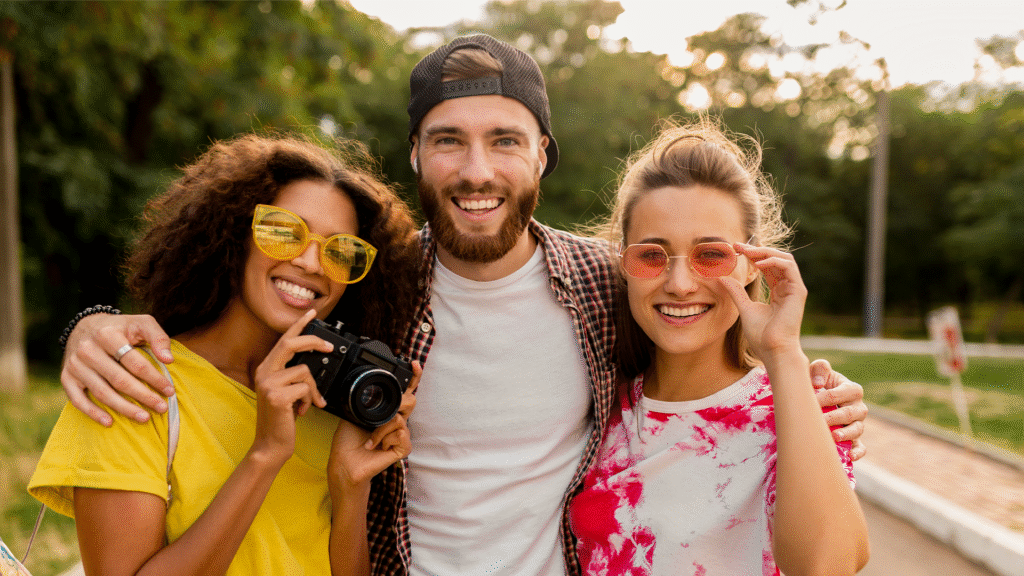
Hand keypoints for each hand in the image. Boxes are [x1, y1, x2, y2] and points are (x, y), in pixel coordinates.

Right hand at [61, 312, 174, 425]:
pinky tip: (110, 422)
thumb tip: (168, 360)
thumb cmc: (120, 328)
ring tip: (145, 418)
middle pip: (119, 380)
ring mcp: (75, 365)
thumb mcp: (141, 323)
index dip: (154, 378)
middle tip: (161, 408)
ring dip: (124, 408)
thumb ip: (158, 338)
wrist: (85, 326)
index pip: (135, 362)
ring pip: (102, 392)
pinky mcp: (67, 377)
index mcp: (108, 335)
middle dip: (143, 396)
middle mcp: (88, 350)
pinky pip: (78, 400)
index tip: (169, 390)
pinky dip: (93, 413)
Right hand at [249, 310, 332, 466]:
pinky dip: (309, 400)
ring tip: (307, 403)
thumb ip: (293, 376)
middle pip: (291, 345)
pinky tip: (301, 412)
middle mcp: (263, 373)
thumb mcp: (285, 393)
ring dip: (312, 390)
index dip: (298, 325)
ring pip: (304, 372)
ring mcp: (268, 384)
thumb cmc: (280, 420)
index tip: (312, 313)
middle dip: (313, 341)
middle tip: (328, 346)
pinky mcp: (277, 396)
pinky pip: (305, 388)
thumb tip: (313, 363)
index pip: (283, 340)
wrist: (271, 445)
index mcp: (265, 369)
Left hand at [328, 362, 419, 488]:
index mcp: (387, 411)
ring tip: (369, 439)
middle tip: (386, 412)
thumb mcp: (354, 412)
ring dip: (380, 429)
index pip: (405, 392)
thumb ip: (367, 400)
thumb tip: (373, 389)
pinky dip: (384, 439)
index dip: (413, 378)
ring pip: (400, 419)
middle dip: (398, 403)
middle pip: (411, 401)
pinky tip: (375, 446)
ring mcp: (401, 435)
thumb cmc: (348, 440)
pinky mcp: (402, 448)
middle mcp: (397, 421)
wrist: (344, 461)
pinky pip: (401, 435)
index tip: (414, 364)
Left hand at [718, 243, 807, 358]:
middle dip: (757, 250)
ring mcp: (794, 288)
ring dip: (765, 252)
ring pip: (784, 259)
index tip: (734, 249)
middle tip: (738, 246)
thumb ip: (736, 292)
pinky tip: (758, 263)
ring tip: (747, 252)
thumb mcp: (744, 308)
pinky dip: (773, 261)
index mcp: (778, 290)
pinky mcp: (798, 291)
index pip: (766, 265)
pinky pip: (789, 267)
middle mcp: (787, 287)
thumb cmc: (761, 335)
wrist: (773, 350)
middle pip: (775, 258)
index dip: (752, 255)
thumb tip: (722, 277)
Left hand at [811, 359, 867, 460]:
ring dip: (846, 434)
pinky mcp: (855, 438)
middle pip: (849, 413)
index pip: (839, 394)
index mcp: (852, 389)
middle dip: (834, 417)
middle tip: (818, 421)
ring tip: (834, 436)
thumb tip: (817, 384)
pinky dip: (858, 452)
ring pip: (857, 430)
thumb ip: (820, 369)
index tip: (809, 403)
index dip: (824, 398)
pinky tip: (849, 457)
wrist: (819, 397)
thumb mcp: (818, 371)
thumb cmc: (818, 382)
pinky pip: (861, 447)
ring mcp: (858, 423)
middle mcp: (858, 407)